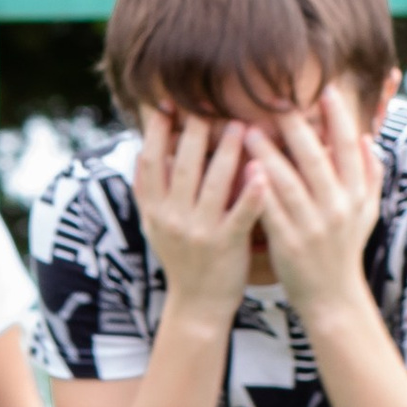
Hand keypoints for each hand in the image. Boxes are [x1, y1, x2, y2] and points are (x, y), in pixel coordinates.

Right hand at [132, 106, 260, 323]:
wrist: (197, 304)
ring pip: (212, 185)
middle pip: (182, 166)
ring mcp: (199, 232)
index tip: (165, 103)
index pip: (150, 162)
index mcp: (154, 210)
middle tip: (208, 102)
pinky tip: (262, 171)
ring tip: (239, 124)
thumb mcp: (155, 225)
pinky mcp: (226, 245)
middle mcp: (172, 218)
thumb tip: (144, 147)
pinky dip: (250, 193)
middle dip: (195, 132)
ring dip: (226, 153)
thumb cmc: (182, 257)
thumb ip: (150, 190)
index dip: (156, 131)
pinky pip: (240, 214)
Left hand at [246, 89, 381, 324]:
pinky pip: (271, 211)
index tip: (325, 89)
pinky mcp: (289, 244)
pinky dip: (260, 190)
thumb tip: (366, 137)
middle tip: (278, 99)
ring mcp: (313, 226)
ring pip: (290, 183)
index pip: (349, 148)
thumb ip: (370, 174)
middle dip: (298, 128)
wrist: (332, 297)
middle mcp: (338, 208)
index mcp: (357, 195)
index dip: (338, 118)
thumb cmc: (344, 249)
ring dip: (270, 154)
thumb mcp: (366, 212)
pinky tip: (244, 169)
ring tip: (249, 129)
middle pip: (317, 160)